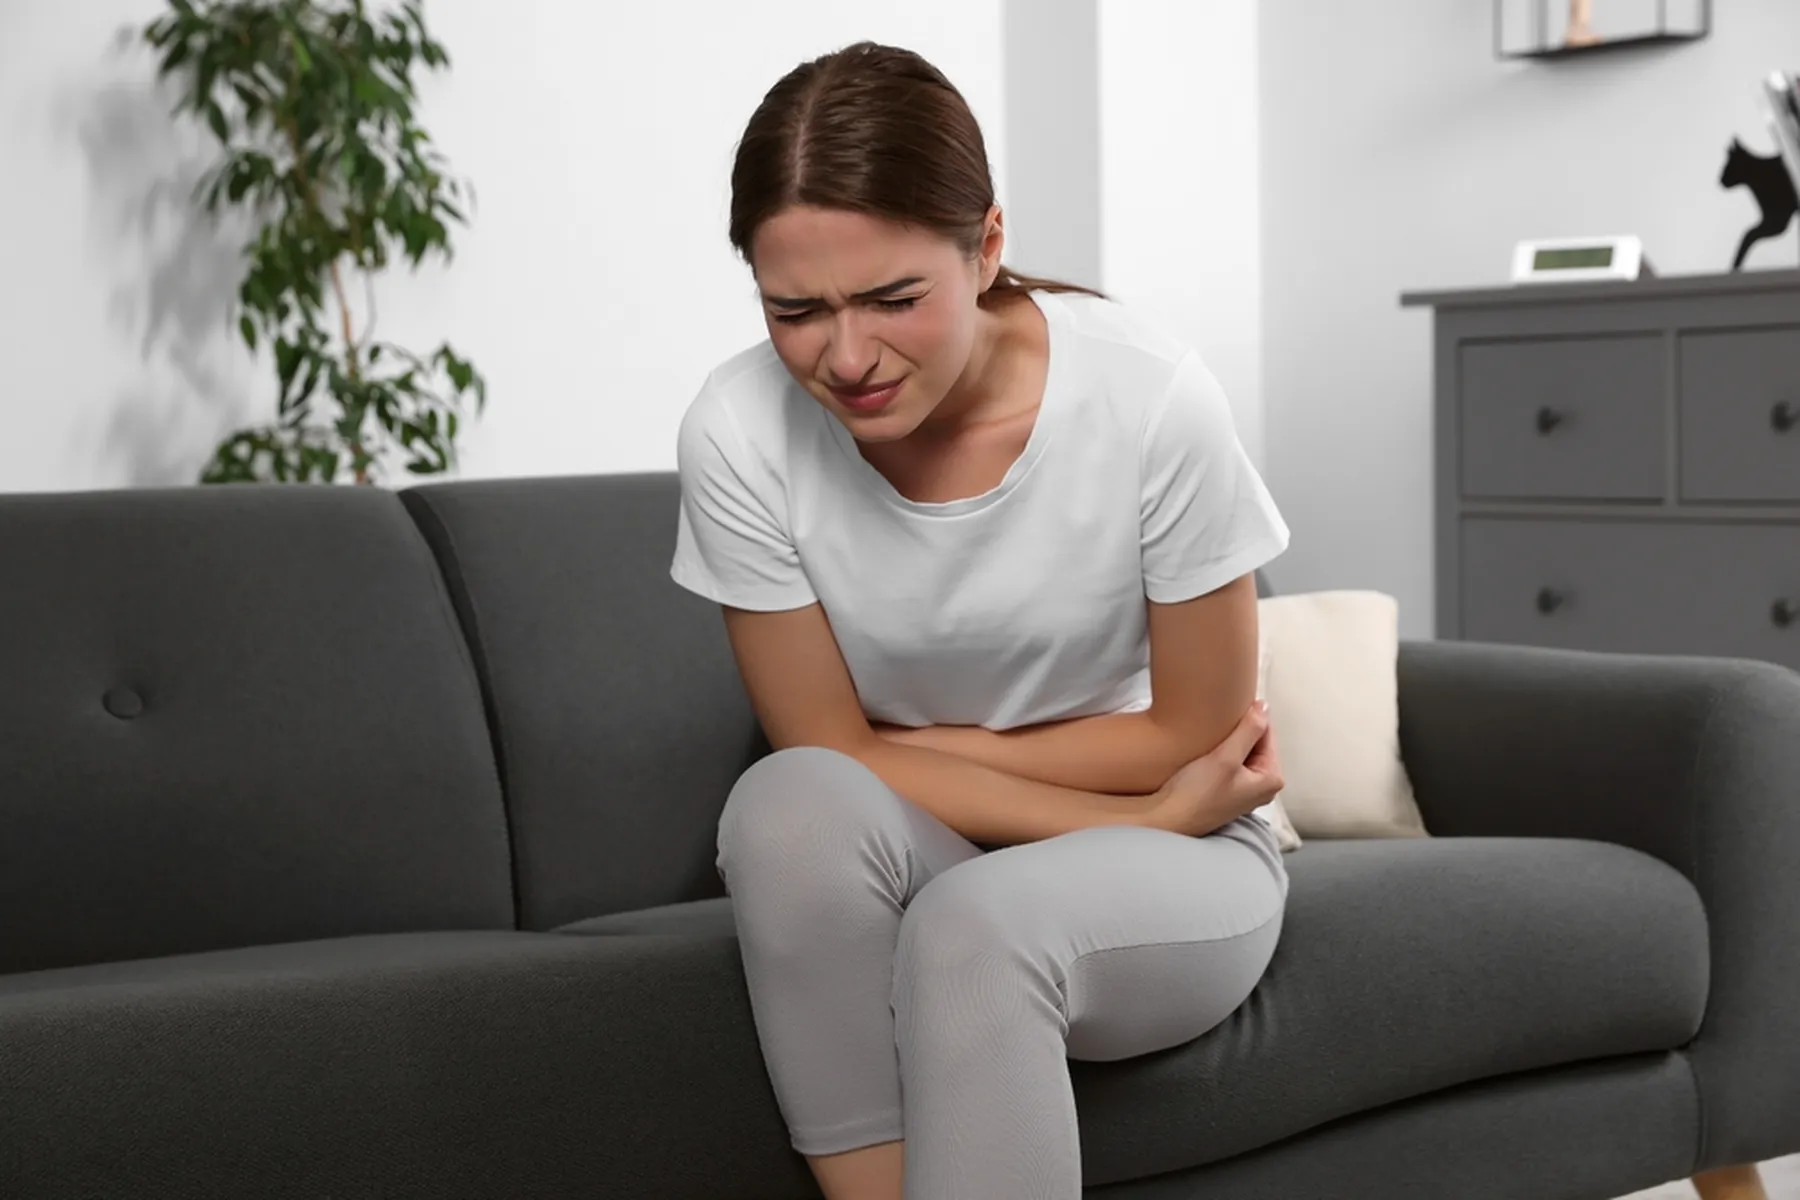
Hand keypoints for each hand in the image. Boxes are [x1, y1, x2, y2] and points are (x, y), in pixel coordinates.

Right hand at [1142, 700, 1283, 837]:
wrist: (1168, 818)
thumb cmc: (1198, 792)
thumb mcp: (1226, 757)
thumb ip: (1249, 730)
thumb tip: (1264, 706)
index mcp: (1271, 779)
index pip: (1267, 734)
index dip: (1249, 717)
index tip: (1229, 705)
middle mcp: (1263, 787)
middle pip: (1255, 744)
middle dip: (1239, 730)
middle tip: (1216, 719)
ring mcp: (1244, 790)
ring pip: (1241, 752)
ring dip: (1227, 740)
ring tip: (1209, 731)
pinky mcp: (1226, 791)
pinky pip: (1229, 762)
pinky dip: (1220, 752)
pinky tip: (1205, 747)